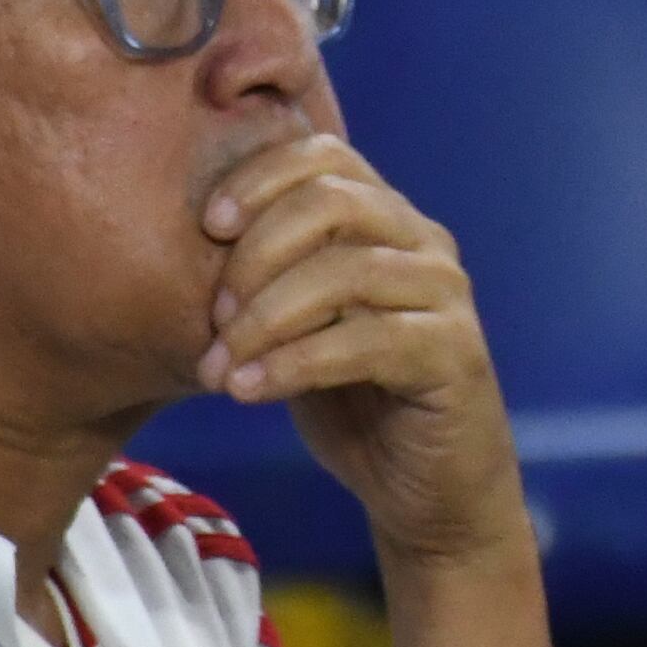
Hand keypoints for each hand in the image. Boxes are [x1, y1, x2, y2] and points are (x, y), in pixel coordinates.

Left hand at [195, 134, 527, 570]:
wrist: (427, 490)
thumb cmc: (354, 401)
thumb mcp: (297, 328)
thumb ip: (268, 280)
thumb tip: (191, 244)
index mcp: (387, 220)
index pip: (323, 156)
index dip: (259, 178)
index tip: (209, 225)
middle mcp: (424, 242)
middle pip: (333, 201)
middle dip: (255, 254)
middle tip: (212, 316)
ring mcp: (447, 295)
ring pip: (347, 271)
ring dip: (266, 318)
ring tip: (218, 367)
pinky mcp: (455, 353)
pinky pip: (368, 341)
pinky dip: (295, 363)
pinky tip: (247, 390)